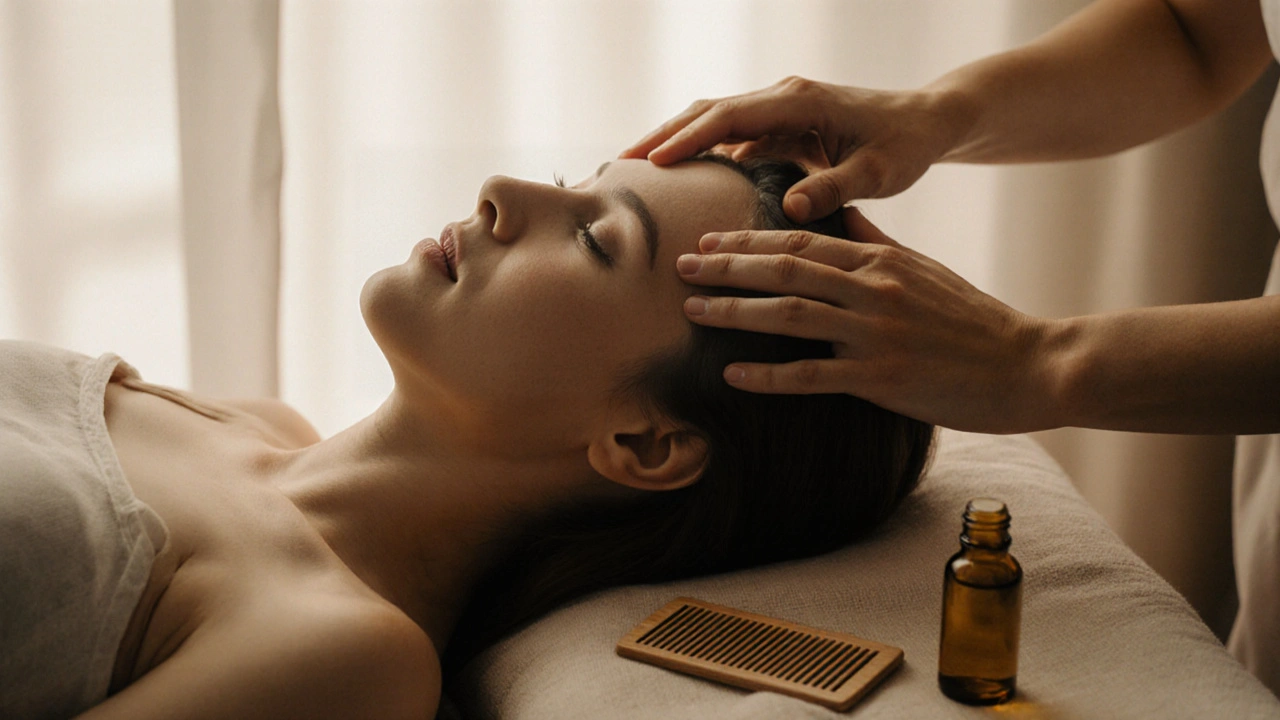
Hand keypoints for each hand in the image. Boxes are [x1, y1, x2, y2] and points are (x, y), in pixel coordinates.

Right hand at [622, 77, 957, 222]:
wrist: (926, 121)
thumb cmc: (905, 145)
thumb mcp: (879, 171)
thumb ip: (836, 187)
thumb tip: (789, 206)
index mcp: (798, 102)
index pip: (728, 116)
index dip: (687, 138)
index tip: (651, 162)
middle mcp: (781, 98)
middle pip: (707, 111)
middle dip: (662, 136)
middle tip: (620, 164)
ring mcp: (777, 111)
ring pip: (713, 122)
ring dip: (675, 142)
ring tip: (634, 172)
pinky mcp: (779, 127)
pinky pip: (729, 137)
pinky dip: (699, 154)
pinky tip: (680, 183)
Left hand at [675, 208, 1058, 433]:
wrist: (1030, 366)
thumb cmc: (975, 321)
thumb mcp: (926, 270)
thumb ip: (879, 245)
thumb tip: (843, 218)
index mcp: (881, 261)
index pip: (801, 242)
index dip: (748, 241)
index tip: (708, 241)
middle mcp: (874, 290)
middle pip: (785, 271)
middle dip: (727, 267)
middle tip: (681, 267)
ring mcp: (877, 334)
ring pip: (790, 316)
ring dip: (735, 313)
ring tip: (693, 312)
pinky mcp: (883, 380)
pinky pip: (812, 376)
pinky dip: (768, 375)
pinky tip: (733, 375)